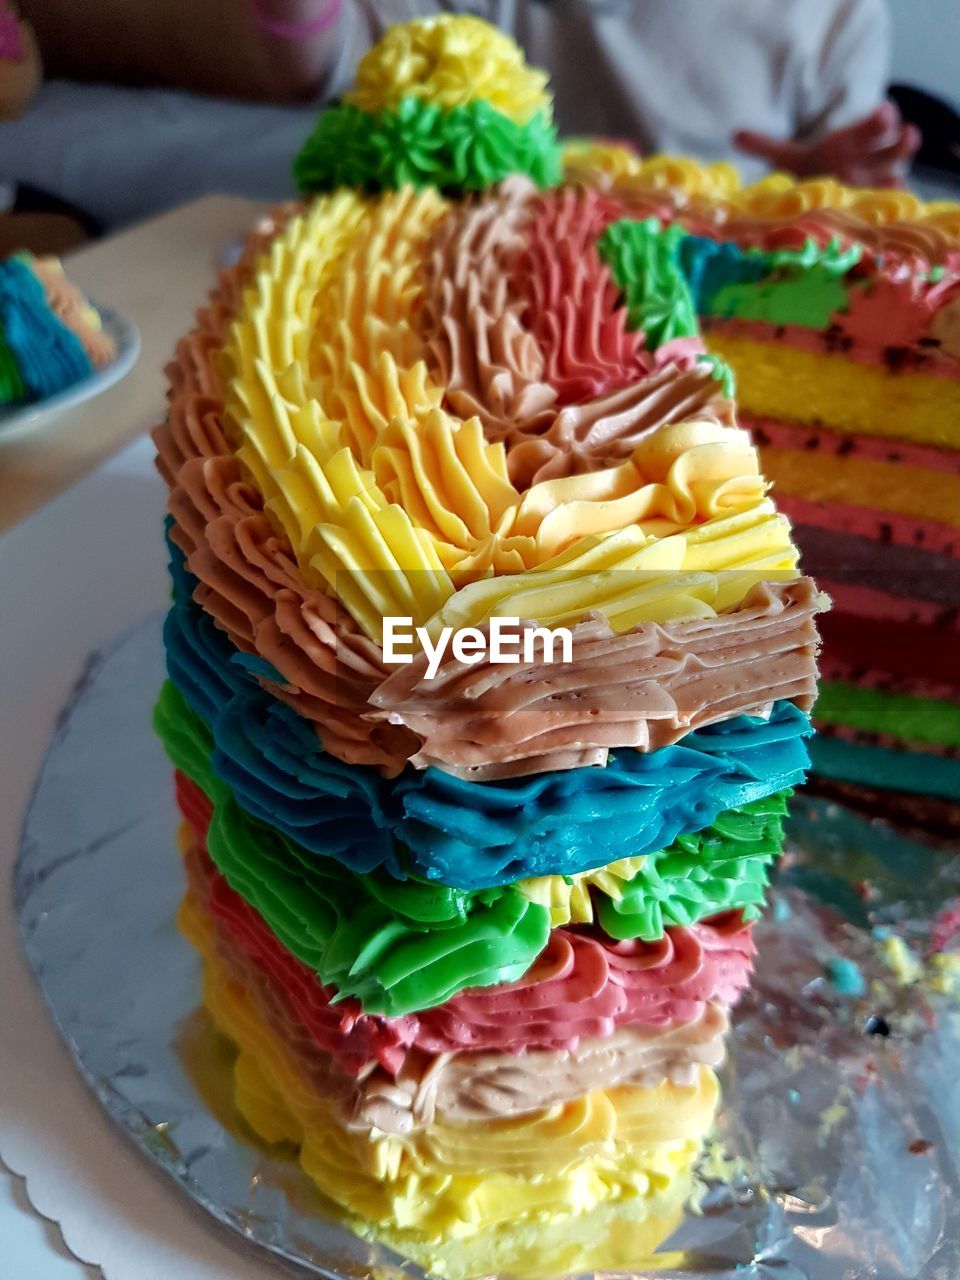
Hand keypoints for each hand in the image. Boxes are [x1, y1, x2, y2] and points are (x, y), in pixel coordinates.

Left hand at [734, 102, 921, 187]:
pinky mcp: (877, 201)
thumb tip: (734, 134)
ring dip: (904, 174)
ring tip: (909, 176)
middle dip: (900, 140)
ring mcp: (875, 181)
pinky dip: (896, 202)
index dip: (878, 120)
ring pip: (897, 170)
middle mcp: (866, 159)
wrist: (829, 179)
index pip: (868, 128)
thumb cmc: (814, 165)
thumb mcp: (790, 155)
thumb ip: (766, 145)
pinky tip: (902, 206)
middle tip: (907, 133)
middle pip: (891, 146)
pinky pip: (892, 201)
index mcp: (849, 143)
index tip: (883, 113)